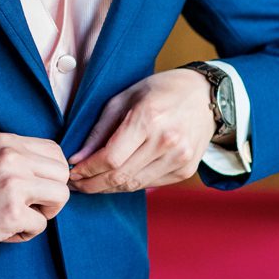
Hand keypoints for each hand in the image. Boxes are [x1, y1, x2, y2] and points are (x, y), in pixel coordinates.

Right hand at [0, 130, 70, 256]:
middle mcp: (13, 158)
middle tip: (30, 207)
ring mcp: (14, 185)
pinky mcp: (12, 213)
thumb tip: (44, 175)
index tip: (36, 190)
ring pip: (60, 197)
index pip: (55, 152)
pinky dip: (25, 233)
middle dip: (52, 195)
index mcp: (7, 142)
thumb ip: (13, 159)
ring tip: (20, 219)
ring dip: (44, 213)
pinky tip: (3, 231)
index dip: (51, 175)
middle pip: (63, 174)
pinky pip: (41, 225)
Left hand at [70, 67, 215, 194]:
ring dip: (108, 188)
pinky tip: (118, 178)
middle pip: (119, 177)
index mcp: (149, 118)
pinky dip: (129, 184)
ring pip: (132, 186)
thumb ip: (99, 130)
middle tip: (76, 184)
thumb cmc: (161, 90)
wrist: (205, 95)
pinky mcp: (185, 170)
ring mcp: (179, 158)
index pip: (110, 158)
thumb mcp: (125, 97)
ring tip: (92, 183)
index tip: (72, 173)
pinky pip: (149, 185)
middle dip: (92, 184)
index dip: (86, 171)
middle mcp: (166, 141)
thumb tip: (77, 159)